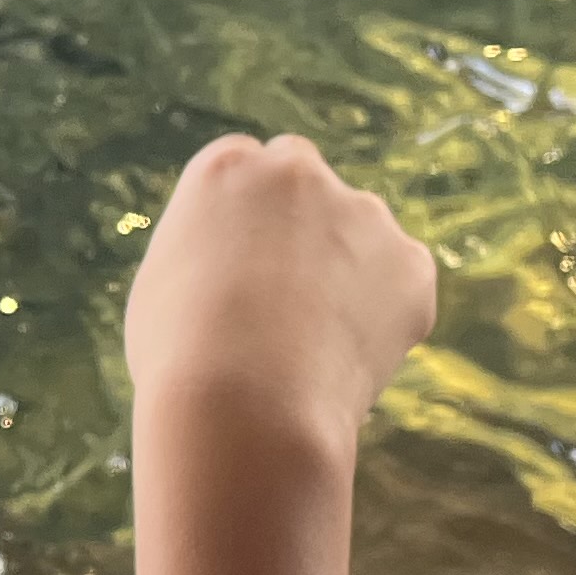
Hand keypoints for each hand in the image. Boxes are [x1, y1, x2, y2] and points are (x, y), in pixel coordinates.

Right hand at [123, 135, 437, 457]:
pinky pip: (400, 288)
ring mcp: (362, 212)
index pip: (247, 168)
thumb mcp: (164, 287)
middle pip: (306, 183)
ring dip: (346, 272)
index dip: (246, 219)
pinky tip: (344, 362)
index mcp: (226, 168)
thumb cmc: (179, 361)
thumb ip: (207, 254)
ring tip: (309, 348)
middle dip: (302, 223)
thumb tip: (229, 271)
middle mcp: (297, 171)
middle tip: (286, 295)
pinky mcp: (411, 263)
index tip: (244, 262)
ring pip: (360, 236)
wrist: (243, 407)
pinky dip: (385, 319)